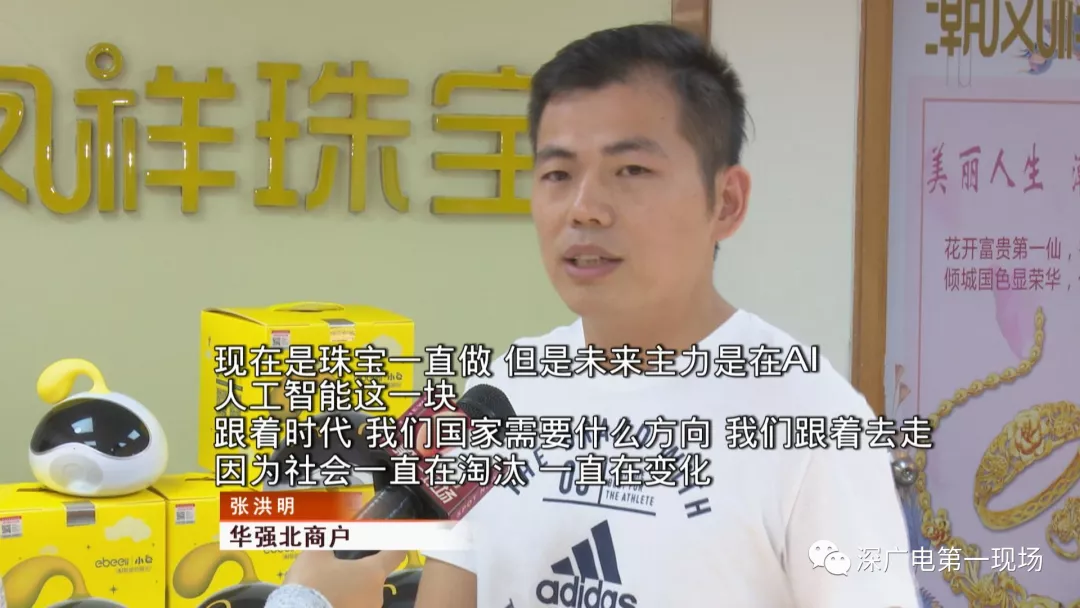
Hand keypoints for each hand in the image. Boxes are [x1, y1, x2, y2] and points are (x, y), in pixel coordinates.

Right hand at [284, 550, 406, 607]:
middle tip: (337, 572)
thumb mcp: (315, 554)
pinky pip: (352, 607)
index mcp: (373, 572)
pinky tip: (327, 602)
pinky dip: (343, 604)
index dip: (396, 547)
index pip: (395, 555)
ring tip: (327, 591)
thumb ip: (327, 543)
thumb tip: (328, 536)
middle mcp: (376, 595)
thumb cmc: (312, 583)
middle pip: (374, 579)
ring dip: (351, 593)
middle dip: (359, 575)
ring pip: (362, 597)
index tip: (396, 543)